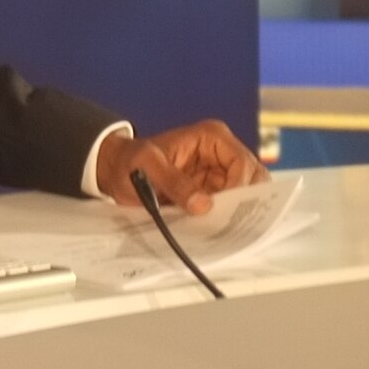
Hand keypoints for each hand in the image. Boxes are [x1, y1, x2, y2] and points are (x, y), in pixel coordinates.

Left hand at [95, 120, 255, 218]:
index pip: (242, 162)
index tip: (223, 209)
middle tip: (230, 224)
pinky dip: (225, 219)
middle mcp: (222, 153)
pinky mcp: (212, 193)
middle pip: (252, 180)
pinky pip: (228, 208)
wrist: (116, 171)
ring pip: (245, 196)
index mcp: (212, 137)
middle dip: (244, 201)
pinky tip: (215, 231)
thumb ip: (173, 182)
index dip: (240, 186)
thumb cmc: (130, 161)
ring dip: (235, 212)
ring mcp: (219, 174)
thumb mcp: (146, 166)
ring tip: (222, 229)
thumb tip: (203, 205)